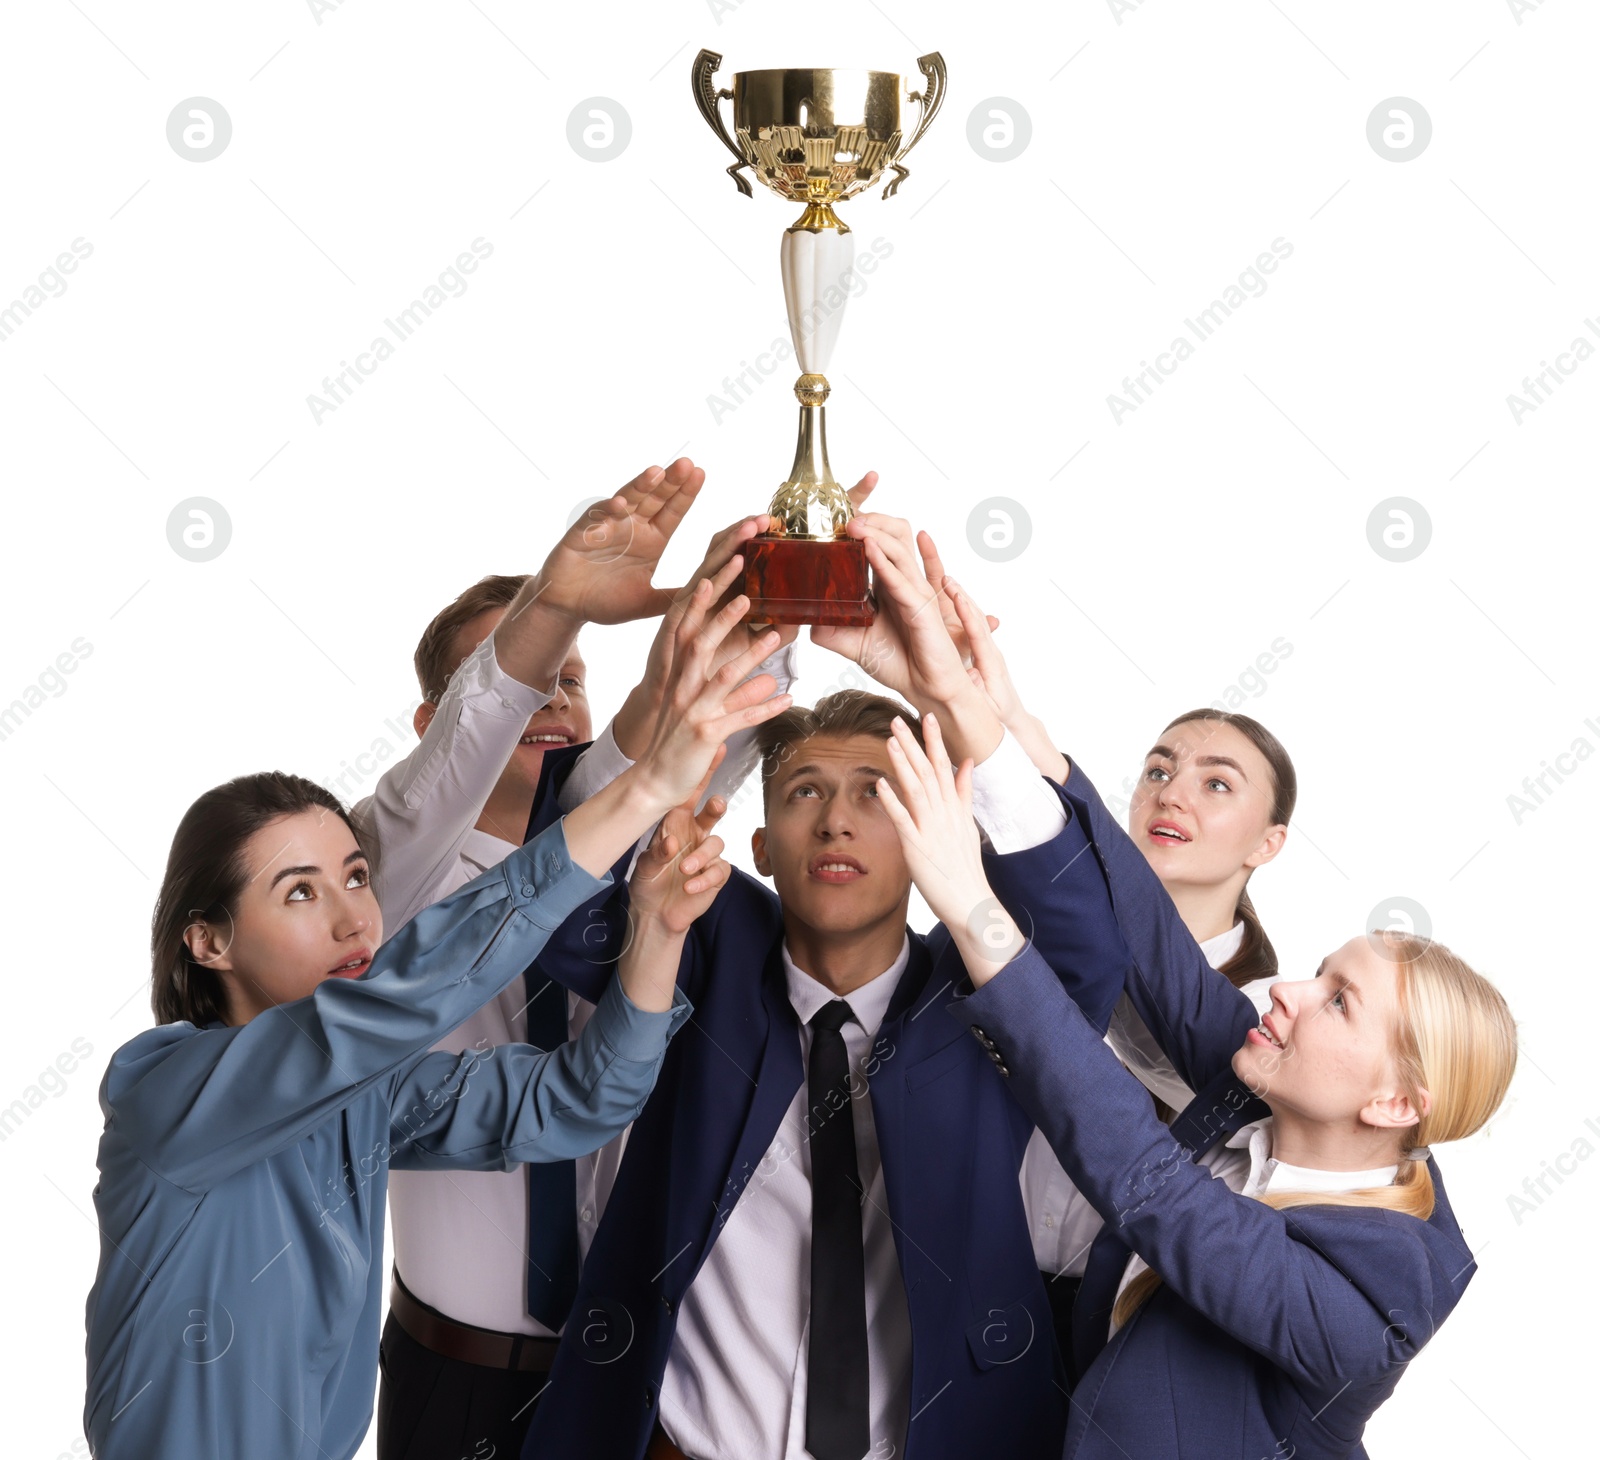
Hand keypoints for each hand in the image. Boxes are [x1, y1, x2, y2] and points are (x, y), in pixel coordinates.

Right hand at [526, 458, 705, 625]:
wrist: (568, 608)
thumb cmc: (606, 602)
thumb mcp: (647, 603)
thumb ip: (673, 597)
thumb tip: (709, 596)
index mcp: (651, 540)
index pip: (672, 512)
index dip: (685, 493)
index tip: (700, 473)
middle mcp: (631, 528)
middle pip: (654, 499)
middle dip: (670, 481)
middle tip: (687, 463)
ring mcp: (606, 527)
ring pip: (626, 501)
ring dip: (640, 486)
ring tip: (657, 472)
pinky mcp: (581, 535)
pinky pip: (595, 520)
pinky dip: (606, 511)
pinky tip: (620, 504)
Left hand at [628, 782, 731, 935]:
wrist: (655, 913)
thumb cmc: (648, 881)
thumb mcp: (644, 866)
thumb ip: (656, 854)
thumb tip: (672, 843)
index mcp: (677, 822)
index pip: (690, 794)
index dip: (703, 774)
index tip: (715, 750)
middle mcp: (694, 833)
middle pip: (713, 811)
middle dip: (716, 806)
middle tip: (714, 806)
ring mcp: (706, 854)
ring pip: (716, 843)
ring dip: (700, 856)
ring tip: (684, 870)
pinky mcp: (716, 875)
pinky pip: (718, 870)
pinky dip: (703, 878)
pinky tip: (689, 886)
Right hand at [630, 575, 793, 809]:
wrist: (654, 782)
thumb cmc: (679, 747)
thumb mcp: (708, 715)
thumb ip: (739, 696)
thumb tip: (770, 682)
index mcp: (679, 680)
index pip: (687, 635)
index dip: (697, 606)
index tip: (711, 579)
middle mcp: (683, 691)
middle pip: (702, 645)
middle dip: (724, 617)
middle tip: (746, 593)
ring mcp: (693, 711)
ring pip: (724, 677)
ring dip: (751, 656)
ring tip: (775, 636)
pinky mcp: (705, 734)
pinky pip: (740, 718)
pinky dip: (765, 707)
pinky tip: (788, 699)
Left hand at [813, 513, 1002, 761]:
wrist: (924, 689)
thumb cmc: (900, 664)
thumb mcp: (856, 644)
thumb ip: (834, 631)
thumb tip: (808, 622)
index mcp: (891, 586)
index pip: (879, 545)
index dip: (863, 528)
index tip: (836, 520)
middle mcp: (905, 583)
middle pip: (895, 535)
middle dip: (872, 520)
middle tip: (844, 517)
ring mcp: (916, 592)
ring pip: (899, 548)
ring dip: (875, 532)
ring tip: (853, 524)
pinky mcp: (921, 608)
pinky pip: (901, 578)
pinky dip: (884, 562)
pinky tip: (867, 548)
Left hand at [876, 713, 1023, 987]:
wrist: (970, 901)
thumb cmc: (965, 865)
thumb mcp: (967, 824)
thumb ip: (964, 792)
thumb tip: (966, 762)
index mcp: (956, 807)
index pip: (944, 766)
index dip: (934, 741)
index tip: (925, 716)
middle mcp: (945, 814)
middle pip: (928, 772)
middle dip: (914, 744)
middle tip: (898, 719)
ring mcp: (932, 830)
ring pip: (917, 790)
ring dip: (903, 764)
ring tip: (890, 741)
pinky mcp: (918, 848)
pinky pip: (904, 820)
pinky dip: (893, 801)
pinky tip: (881, 784)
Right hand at [943, 575, 1069, 784]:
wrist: (1012, 721)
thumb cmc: (999, 717)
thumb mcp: (989, 705)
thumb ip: (980, 690)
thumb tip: (971, 678)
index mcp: (990, 663)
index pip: (977, 634)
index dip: (966, 614)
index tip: (956, 595)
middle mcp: (989, 649)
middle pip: (973, 616)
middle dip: (958, 594)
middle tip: (944, 575)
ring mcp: (985, 647)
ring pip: (969, 615)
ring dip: (955, 594)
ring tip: (941, 575)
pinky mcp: (979, 648)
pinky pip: (966, 623)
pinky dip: (955, 606)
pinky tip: (942, 592)